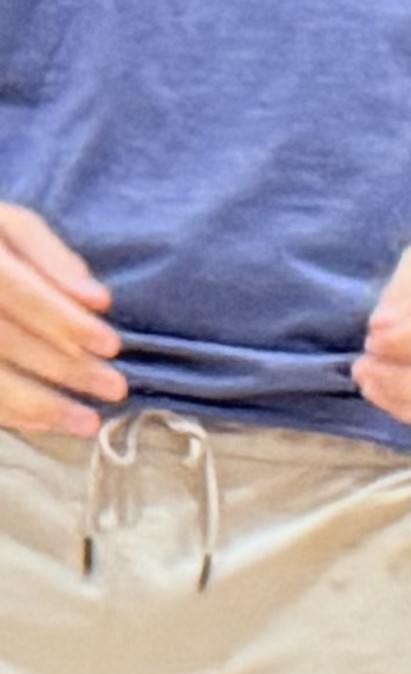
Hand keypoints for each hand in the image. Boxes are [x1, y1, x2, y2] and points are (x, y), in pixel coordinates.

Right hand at [0, 202, 123, 436]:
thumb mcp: (8, 227)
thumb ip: (50, 256)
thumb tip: (99, 300)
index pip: (17, 291)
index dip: (64, 320)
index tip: (111, 345)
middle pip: (2, 339)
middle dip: (62, 367)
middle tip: (114, 389)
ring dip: (37, 406)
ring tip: (87, 423)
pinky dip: (9, 415)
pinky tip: (43, 424)